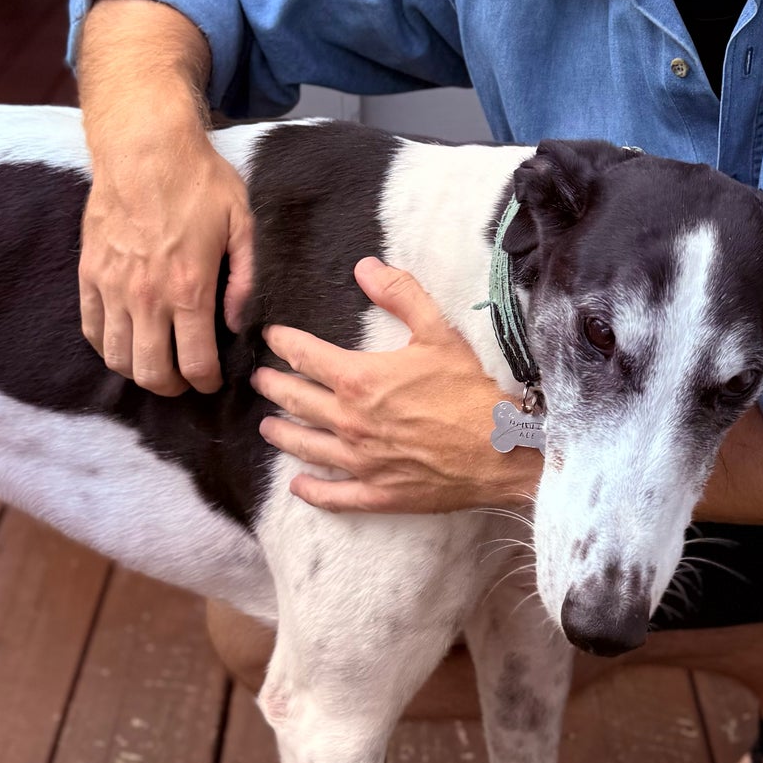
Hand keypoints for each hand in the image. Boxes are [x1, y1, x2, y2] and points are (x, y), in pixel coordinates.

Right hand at [79, 131, 253, 395]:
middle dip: (172, 387)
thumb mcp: (242, 223)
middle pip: (152, 373)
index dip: (206, 383)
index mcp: (190, 288)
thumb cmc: (199, 181)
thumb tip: (237, 323)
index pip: (196, 363)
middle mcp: (147, 296)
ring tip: (156, 365)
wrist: (143, 147)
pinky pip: (91, 330)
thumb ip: (245, 279)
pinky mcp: (88, 274)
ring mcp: (112, 287)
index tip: (212, 381)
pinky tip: (125, 343)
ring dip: (138, 372)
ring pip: (118, 359)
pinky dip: (107, 347)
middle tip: (184, 380)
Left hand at [253, 258, 541, 512]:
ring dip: (283, 435)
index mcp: (360, 379)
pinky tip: (298, 486)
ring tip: (267, 428)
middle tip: (259, 381)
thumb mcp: (440, 331)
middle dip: (274, 388)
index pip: (306, 357)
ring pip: (307, 447)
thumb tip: (365, 266)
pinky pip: (335, 495)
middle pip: (298, 402)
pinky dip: (312, 491)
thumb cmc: (471, 390)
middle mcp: (350, 422)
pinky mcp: (379, 493)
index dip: (284, 344)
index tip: (272, 338)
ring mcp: (361, 462)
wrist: (503, 449)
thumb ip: (400, 294)